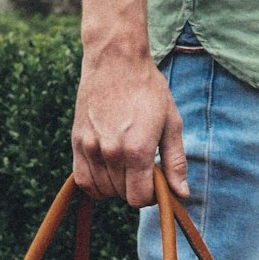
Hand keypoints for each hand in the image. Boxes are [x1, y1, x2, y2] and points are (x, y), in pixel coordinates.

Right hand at [72, 45, 188, 207]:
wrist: (116, 60)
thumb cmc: (148, 90)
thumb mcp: (171, 123)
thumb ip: (176, 162)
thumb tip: (182, 194)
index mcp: (137, 149)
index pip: (139, 198)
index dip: (151, 195)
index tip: (156, 181)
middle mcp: (111, 152)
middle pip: (122, 195)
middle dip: (136, 187)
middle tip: (144, 167)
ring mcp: (90, 147)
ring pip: (102, 190)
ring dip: (117, 185)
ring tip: (127, 165)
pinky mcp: (77, 141)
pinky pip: (82, 180)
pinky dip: (96, 183)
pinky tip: (108, 169)